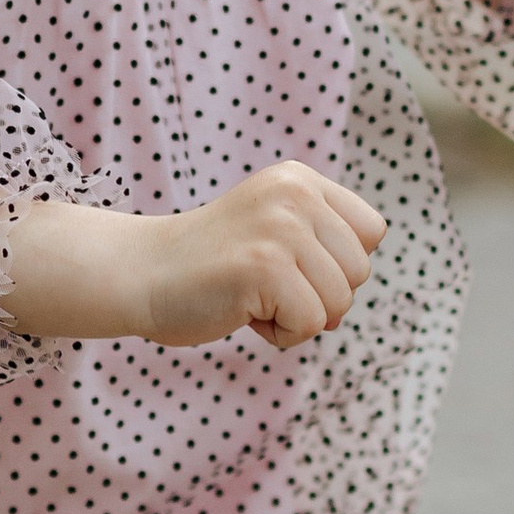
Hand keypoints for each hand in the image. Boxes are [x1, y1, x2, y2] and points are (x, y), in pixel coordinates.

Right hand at [2, 161, 387, 351]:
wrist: (142, 275)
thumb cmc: (211, 266)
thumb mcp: (275, 230)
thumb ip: (322, 246)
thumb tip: (349, 297)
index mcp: (301, 179)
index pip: (370, 232)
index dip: (338, 265)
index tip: (290, 267)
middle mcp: (295, 194)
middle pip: (360, 272)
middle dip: (319, 296)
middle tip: (264, 285)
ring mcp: (281, 228)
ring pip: (339, 303)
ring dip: (298, 317)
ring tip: (251, 296)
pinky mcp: (265, 267)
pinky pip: (311, 324)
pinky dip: (280, 334)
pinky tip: (242, 311)